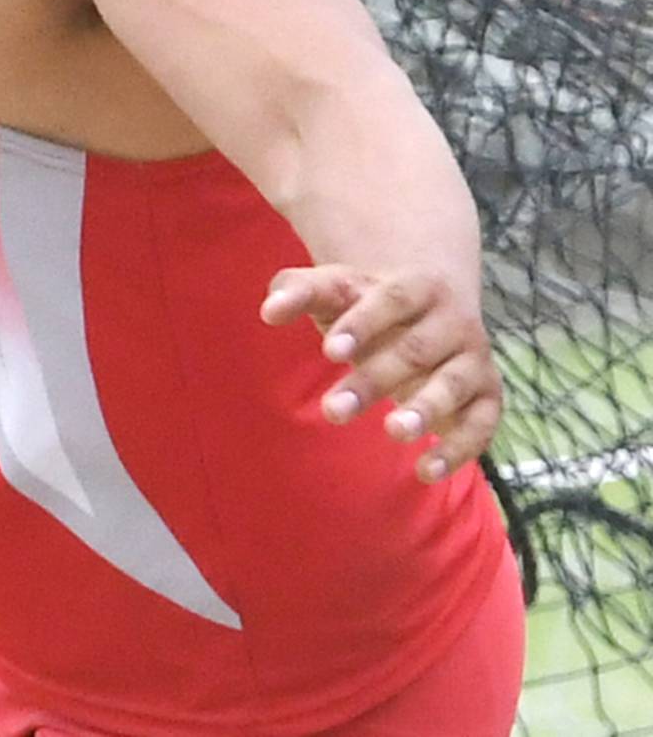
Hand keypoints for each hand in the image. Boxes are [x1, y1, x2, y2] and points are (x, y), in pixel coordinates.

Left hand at [260, 263, 501, 482]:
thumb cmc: (366, 304)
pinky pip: (482, 424)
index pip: (392, 299)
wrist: (429, 310)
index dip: (362, 324)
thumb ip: (300, 292)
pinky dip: (460, 448)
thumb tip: (269, 311)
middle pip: (415, 349)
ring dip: (426, 409)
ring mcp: (473, 358)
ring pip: (454, 384)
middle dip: (374, 380)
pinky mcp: (487, 395)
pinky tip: (426, 470)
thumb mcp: (335, 289)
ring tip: (392, 431)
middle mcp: (453, 319)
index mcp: (416, 285)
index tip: (328, 351)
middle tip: (331, 410)